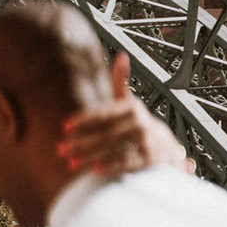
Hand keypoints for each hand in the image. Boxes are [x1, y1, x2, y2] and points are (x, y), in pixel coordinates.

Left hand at [57, 51, 189, 177]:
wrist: (166, 144)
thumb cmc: (138, 121)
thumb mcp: (129, 102)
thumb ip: (121, 82)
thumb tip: (122, 56)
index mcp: (130, 107)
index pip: (103, 114)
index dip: (83, 120)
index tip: (64, 127)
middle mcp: (139, 123)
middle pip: (105, 133)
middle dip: (81, 142)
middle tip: (60, 149)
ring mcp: (145, 141)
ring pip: (113, 148)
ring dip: (90, 156)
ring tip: (71, 162)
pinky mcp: (148, 158)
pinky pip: (126, 162)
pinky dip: (110, 166)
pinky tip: (93, 170)